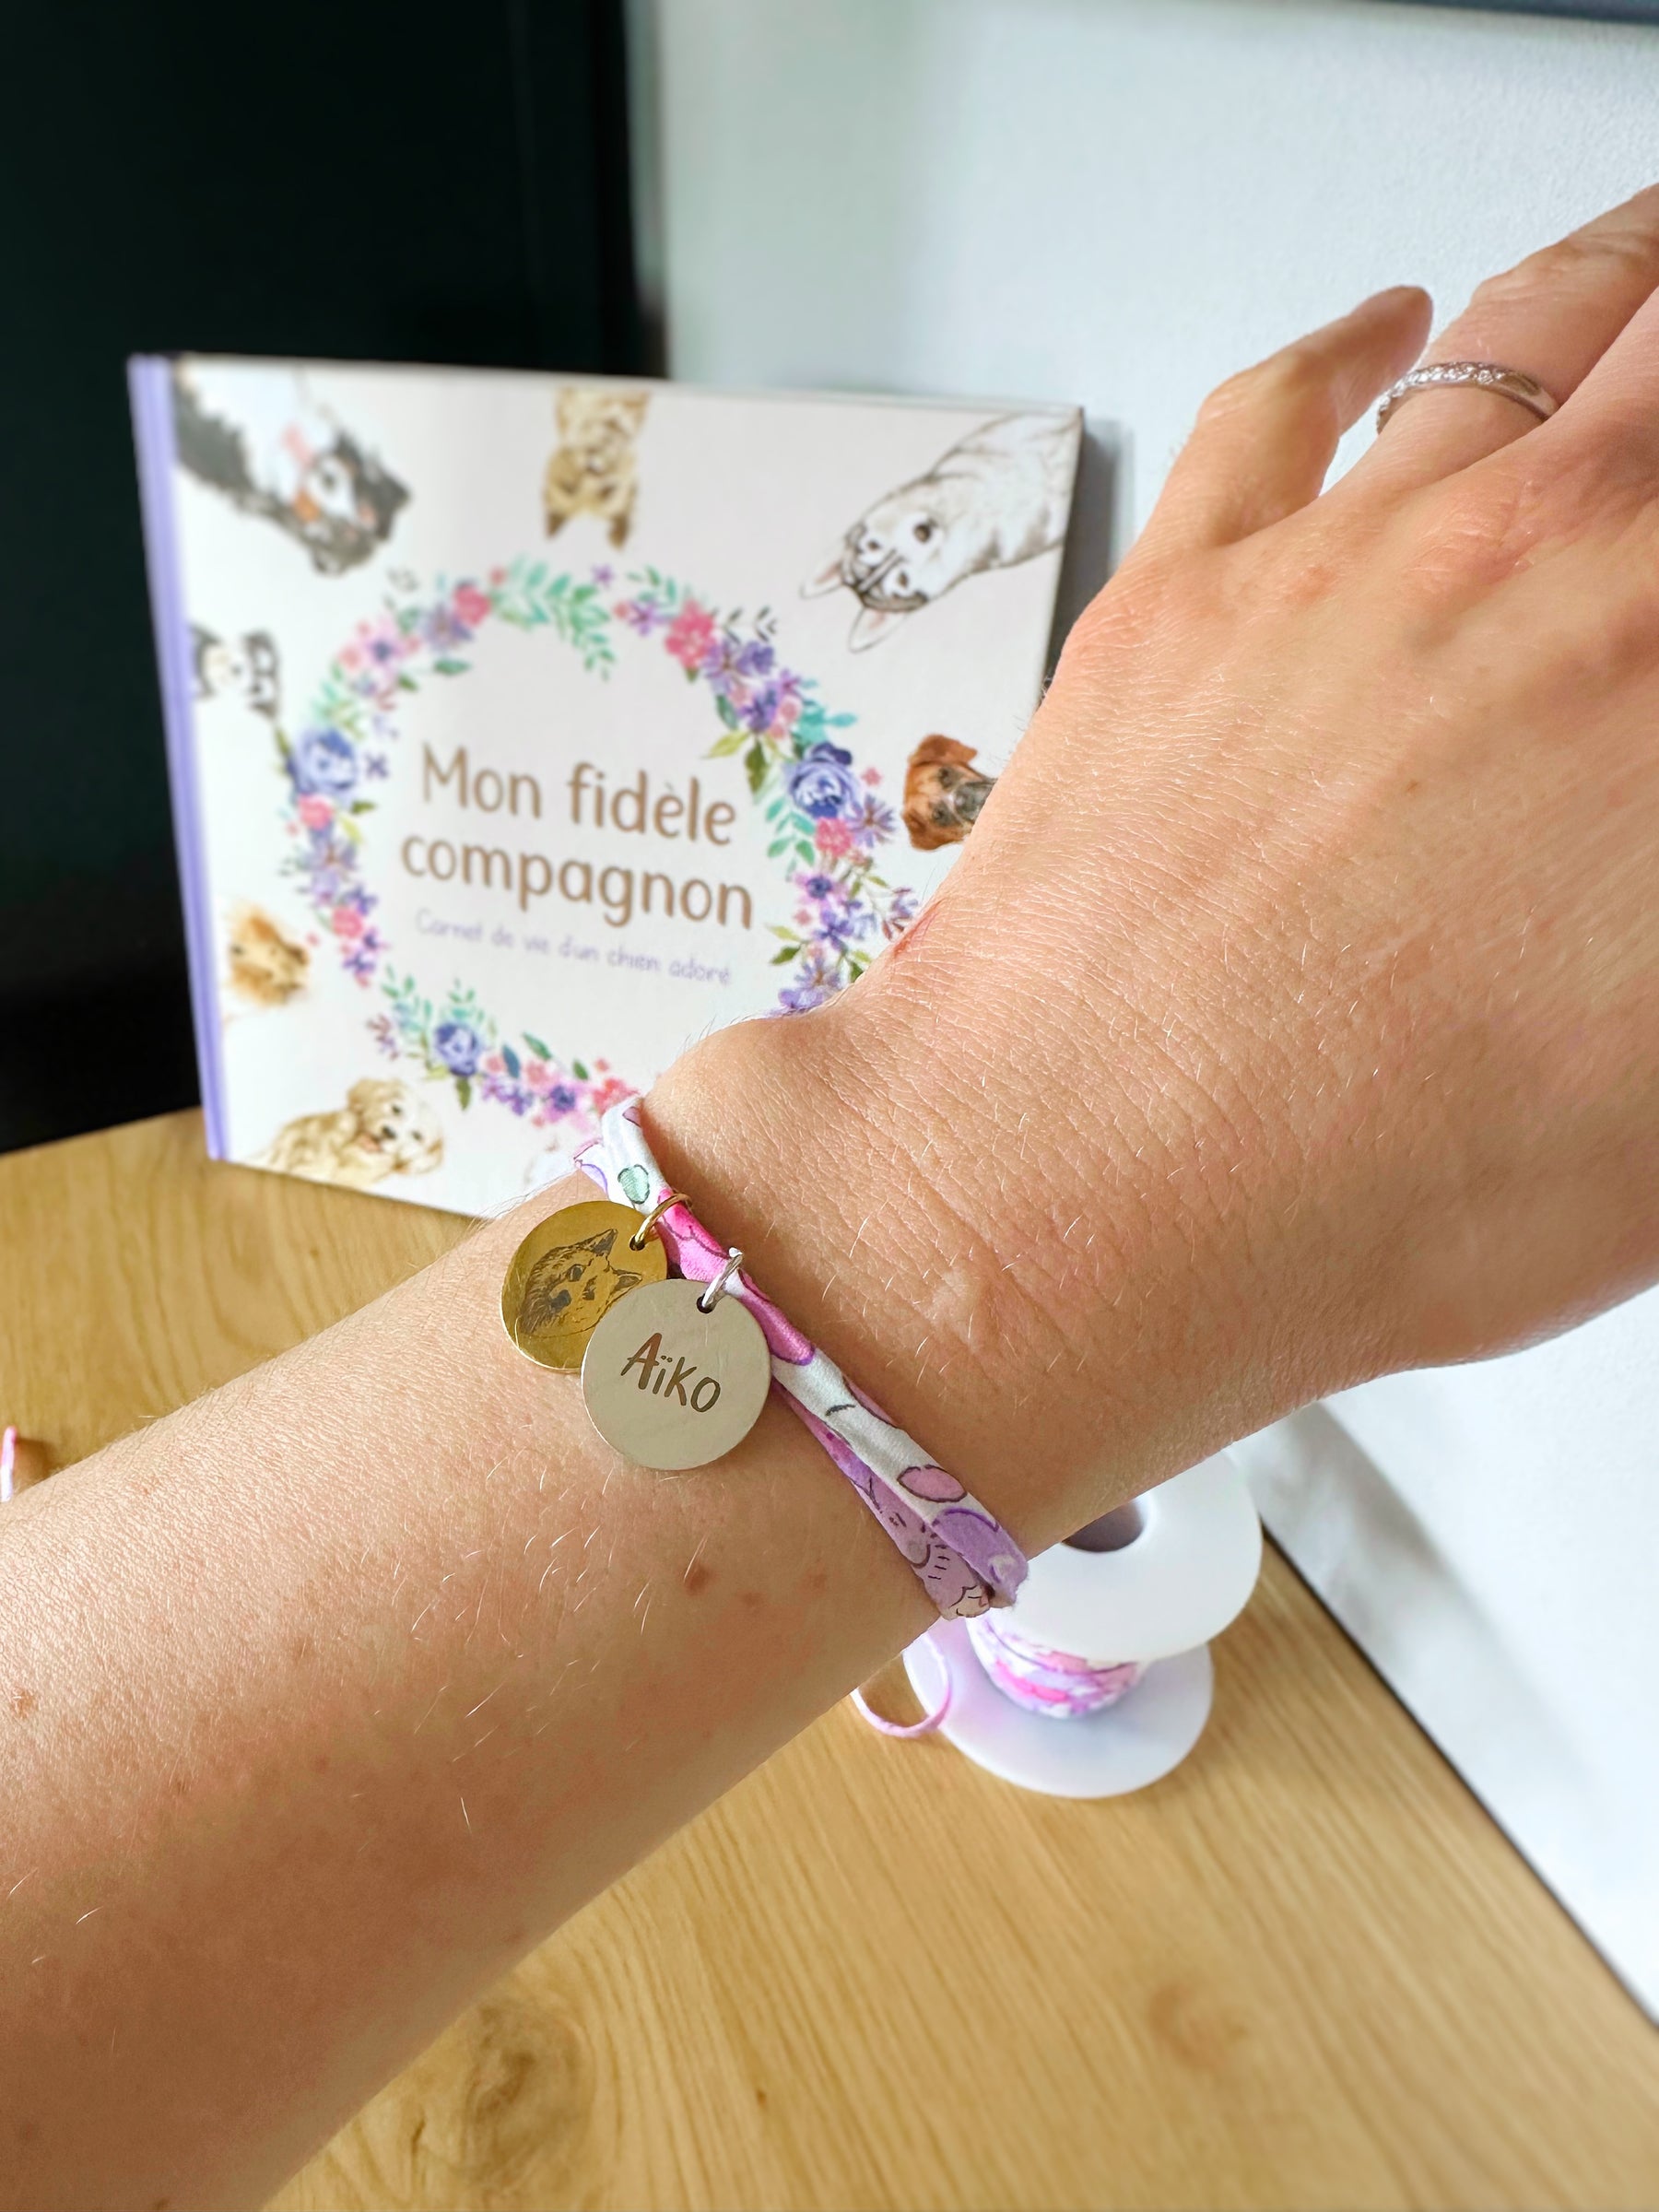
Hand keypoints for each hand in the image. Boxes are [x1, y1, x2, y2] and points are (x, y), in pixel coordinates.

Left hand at [652, 185, 1658, 1536]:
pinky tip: (1382, 323)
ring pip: (1511, 337)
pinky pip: (1281, 402)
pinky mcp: (1184, 587)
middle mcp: (1537, 559)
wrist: (1086, 1191)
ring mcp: (1345, 557)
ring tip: (1640, 272)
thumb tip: (1640, 820)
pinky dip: (1348, 342)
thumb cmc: (1364, 1180)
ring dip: (1600, 287)